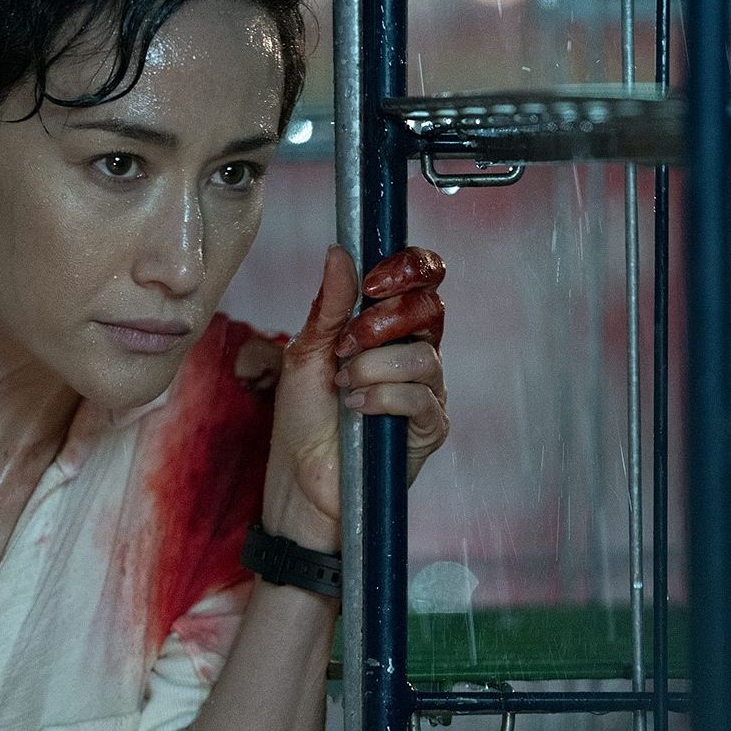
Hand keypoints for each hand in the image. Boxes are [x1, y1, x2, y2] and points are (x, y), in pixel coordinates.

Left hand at [262, 244, 448, 551]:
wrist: (301, 480)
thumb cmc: (303, 419)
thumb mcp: (306, 353)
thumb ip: (328, 305)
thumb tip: (339, 251)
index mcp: (389, 328)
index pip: (421, 280)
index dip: (407, 269)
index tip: (371, 282)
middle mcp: (415, 353)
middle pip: (429, 310)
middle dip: (382, 323)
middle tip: (346, 346)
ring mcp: (427, 390)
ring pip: (425, 357)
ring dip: (375, 368)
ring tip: (345, 387)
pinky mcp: (430, 428)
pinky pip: (421, 398)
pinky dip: (383, 398)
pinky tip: (357, 409)